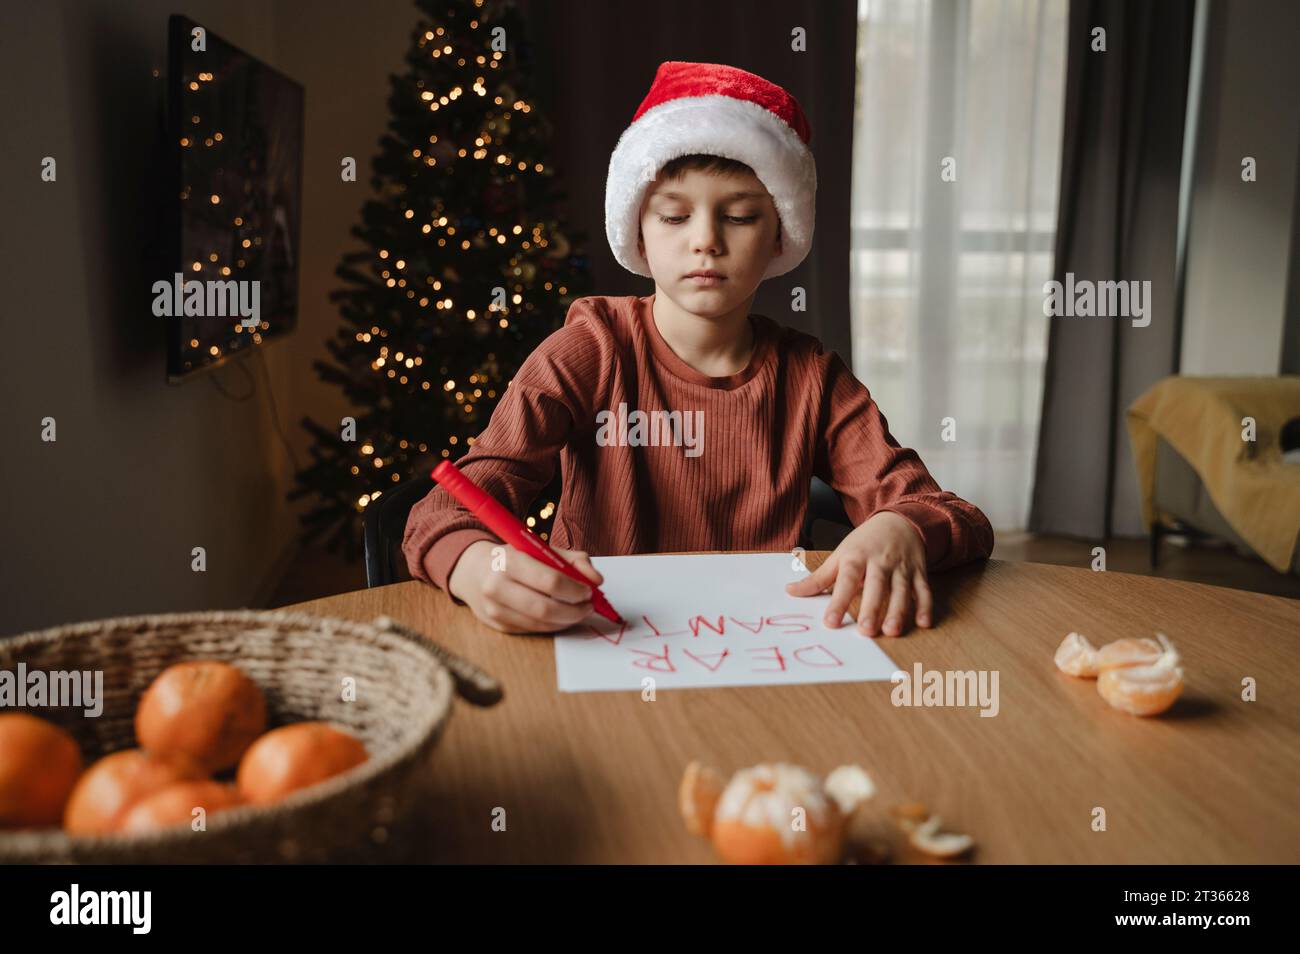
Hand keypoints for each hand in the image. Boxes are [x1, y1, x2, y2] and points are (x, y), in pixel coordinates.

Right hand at [448, 540, 603, 633]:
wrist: (474, 571)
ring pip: (541, 624)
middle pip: (546, 608)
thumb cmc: (515, 557)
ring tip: (578, 611)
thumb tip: (597, 581)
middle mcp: (497, 586)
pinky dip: (553, 625)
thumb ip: (574, 561)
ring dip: (567, 620)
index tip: (589, 591)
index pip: (551, 581)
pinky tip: (560, 616)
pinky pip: (533, 630)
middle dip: (575, 611)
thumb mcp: (543, 549)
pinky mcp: (497, 625)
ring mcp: (495, 609)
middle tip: (588, 606)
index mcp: (510, 560)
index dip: (575, 590)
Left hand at [785, 511, 932, 635]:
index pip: (846, 580)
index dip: (838, 601)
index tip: (831, 622)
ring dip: (899, 611)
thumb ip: (818, 578)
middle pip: (876, 586)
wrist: (899, 521)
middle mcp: (880, 563)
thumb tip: (790, 592)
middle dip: (872, 608)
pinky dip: (925, 606)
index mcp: (856, 558)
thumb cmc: (865, 543)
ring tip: (892, 631)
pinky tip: (924, 623)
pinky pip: (924, 590)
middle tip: (866, 631)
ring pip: (902, 590)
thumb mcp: (840, 556)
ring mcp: (902, 568)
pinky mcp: (919, 573)